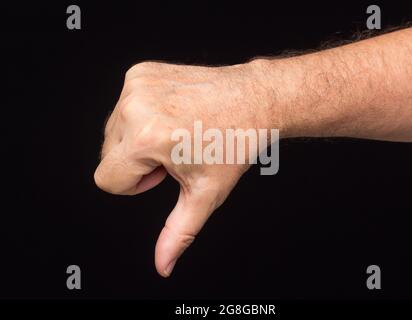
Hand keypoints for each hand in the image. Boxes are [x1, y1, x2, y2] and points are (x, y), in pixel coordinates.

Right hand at [94, 61, 272, 276]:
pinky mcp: (140, 72)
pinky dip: (142, 117)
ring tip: (176, 134)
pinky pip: (124, 107)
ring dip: (138, 140)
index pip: (107, 180)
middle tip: (176, 152)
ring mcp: (136, 85)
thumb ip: (178, 233)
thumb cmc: (234, 144)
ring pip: (113, 131)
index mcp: (147, 138)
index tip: (166, 172)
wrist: (254, 100)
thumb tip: (163, 265)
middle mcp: (135, 107)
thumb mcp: (205, 194)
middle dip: (137, 163)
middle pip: (108, 156)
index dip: (137, 185)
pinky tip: (172, 116)